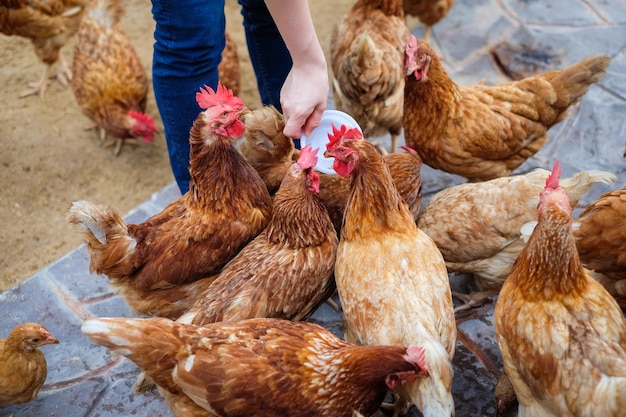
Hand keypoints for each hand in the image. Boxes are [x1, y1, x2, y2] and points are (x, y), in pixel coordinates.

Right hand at [264, 0, 328, 138]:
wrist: (307, 63)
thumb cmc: (317, 83)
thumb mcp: (321, 105)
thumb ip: (314, 122)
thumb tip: (307, 133)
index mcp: (297, 113)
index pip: (289, 133)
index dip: (297, 134)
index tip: (306, 129)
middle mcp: (287, 108)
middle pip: (288, 125)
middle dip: (298, 125)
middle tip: (310, 114)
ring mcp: (283, 100)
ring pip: (287, 116)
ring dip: (296, 115)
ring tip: (307, 103)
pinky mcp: (282, 94)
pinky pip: (287, 107)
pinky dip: (293, 107)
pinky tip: (302, 96)